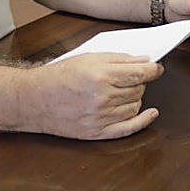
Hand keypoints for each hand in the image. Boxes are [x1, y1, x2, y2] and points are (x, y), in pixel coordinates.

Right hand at [34, 53, 163, 138]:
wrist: (33, 99)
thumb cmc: (58, 76)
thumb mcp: (88, 58)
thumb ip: (119, 59)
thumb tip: (145, 61)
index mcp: (100, 76)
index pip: (139, 74)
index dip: (153, 70)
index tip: (157, 68)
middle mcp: (101, 98)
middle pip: (138, 89)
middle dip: (138, 82)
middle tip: (129, 77)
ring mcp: (99, 117)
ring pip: (135, 106)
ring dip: (135, 98)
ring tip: (122, 91)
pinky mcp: (96, 132)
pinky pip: (127, 129)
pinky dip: (143, 121)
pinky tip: (151, 113)